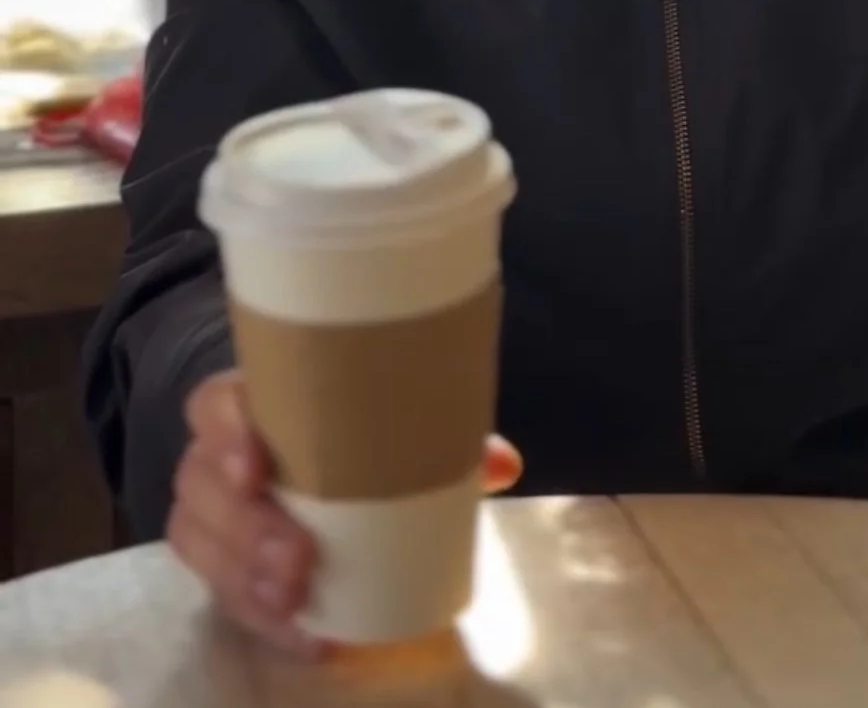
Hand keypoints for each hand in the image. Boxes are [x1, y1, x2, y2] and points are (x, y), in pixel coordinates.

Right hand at [167, 368, 522, 656]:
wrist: (316, 465)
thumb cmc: (350, 432)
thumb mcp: (388, 423)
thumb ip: (439, 437)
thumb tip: (500, 464)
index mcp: (255, 402)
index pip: (213, 404)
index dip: (225, 432)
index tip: (255, 467)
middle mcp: (218, 456)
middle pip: (199, 485)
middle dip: (244, 527)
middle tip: (296, 556)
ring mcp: (212, 513)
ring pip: (198, 542)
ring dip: (245, 578)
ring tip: (295, 600)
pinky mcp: (221, 564)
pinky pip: (222, 594)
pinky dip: (263, 619)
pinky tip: (306, 634)